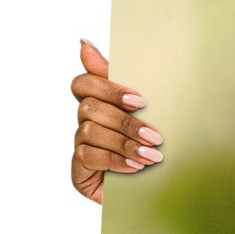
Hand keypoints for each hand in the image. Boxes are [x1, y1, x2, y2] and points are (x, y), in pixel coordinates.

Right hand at [70, 38, 162, 203]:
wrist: (153, 191)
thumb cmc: (148, 147)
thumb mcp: (145, 113)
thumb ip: (120, 80)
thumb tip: (83, 42)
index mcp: (98, 103)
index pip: (84, 83)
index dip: (108, 88)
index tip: (139, 101)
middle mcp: (84, 122)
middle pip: (90, 108)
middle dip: (125, 122)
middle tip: (155, 135)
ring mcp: (80, 146)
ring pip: (90, 131)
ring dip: (125, 143)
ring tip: (152, 156)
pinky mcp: (79, 170)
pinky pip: (89, 156)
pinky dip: (115, 160)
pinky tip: (136, 167)